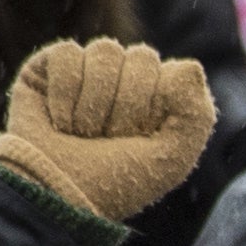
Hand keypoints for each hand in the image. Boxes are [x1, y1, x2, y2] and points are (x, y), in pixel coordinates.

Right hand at [0, 37, 212, 225]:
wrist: (54, 195)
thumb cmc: (114, 182)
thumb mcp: (172, 159)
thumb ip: (196, 115)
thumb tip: (191, 65)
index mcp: (163, 96)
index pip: (177, 71)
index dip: (158, 108)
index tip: (139, 139)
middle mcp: (127, 78)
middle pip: (142, 57)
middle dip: (127, 107)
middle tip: (108, 137)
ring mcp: (89, 70)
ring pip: (106, 50)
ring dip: (94, 103)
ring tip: (82, 132)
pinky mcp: (49, 67)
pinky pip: (67, 53)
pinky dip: (64, 92)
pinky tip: (59, 119)